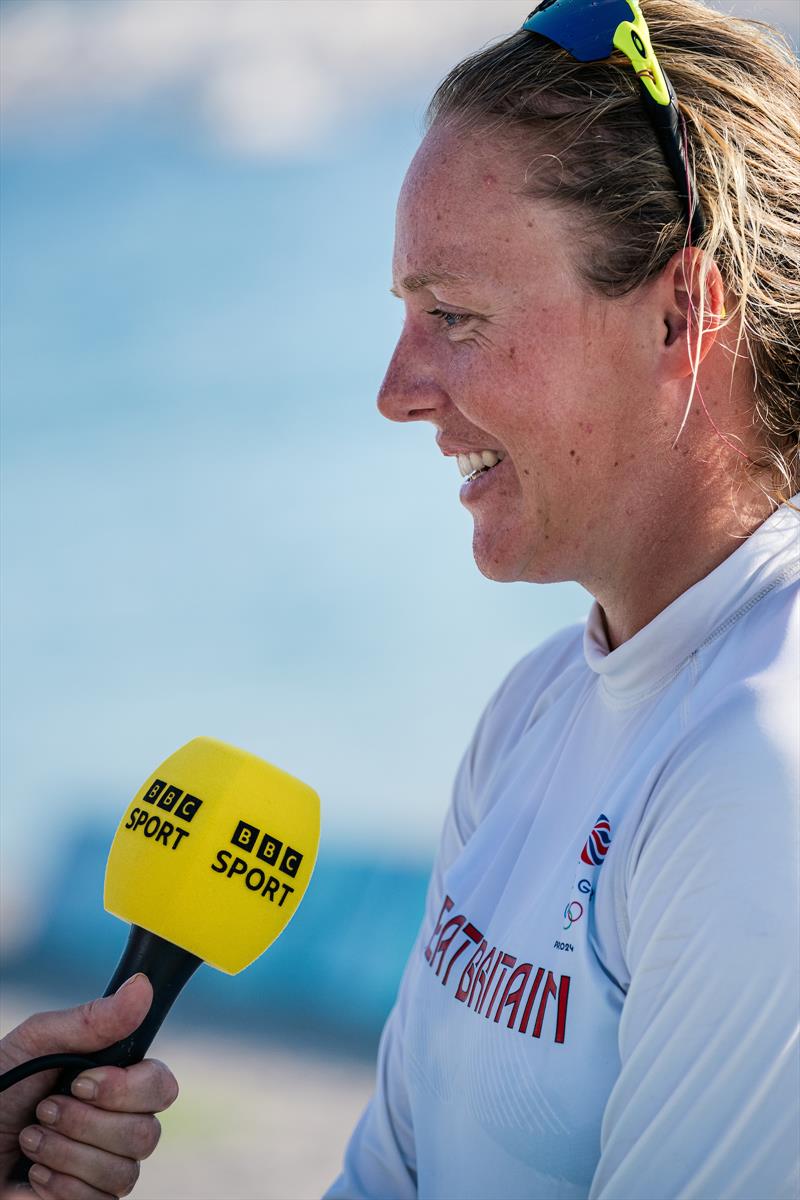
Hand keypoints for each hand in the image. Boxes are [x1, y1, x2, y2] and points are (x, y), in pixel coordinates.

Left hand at [0, 974, 177, 1198]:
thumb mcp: (38, 1042)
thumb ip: (93, 1019)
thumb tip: (142, 986)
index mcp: (117, 1081)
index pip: (162, 1086)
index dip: (128, 1089)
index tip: (83, 1082)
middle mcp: (121, 1124)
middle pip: (148, 1133)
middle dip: (87, 1124)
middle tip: (44, 1111)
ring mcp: (107, 1167)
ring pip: (124, 1172)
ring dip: (66, 1154)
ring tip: (30, 1140)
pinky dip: (58, 1186)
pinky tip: (33, 1173)